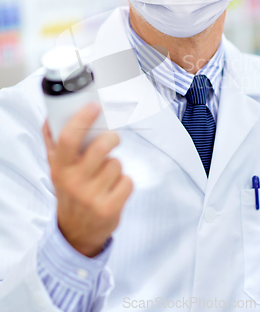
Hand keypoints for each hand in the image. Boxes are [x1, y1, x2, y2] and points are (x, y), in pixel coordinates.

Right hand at [42, 103, 132, 256]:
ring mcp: (91, 197)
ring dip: (116, 166)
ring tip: (107, 175)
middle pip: (100, 147)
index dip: (82, 118)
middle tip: (112, 139)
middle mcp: (74, 182)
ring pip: (117, 164)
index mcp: (60, 168)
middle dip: (111, 139)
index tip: (94, 106)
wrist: (76, 232)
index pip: (68, 138)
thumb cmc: (70, 191)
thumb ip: (54, 143)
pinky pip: (128, 181)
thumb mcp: (57, 169)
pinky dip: (125, 182)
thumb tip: (51, 116)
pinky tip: (115, 189)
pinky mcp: (109, 209)